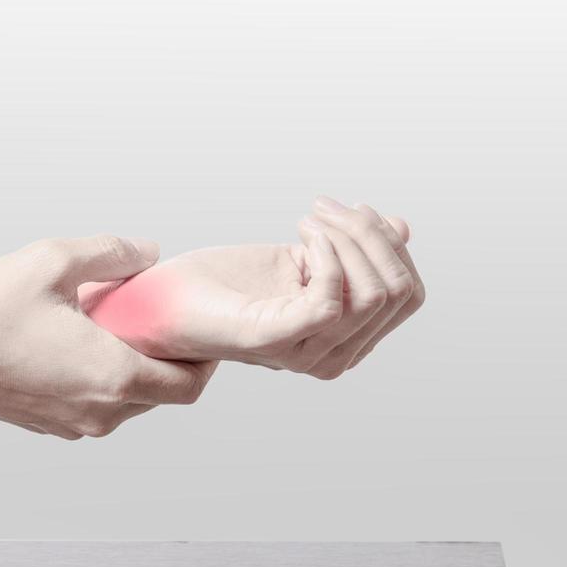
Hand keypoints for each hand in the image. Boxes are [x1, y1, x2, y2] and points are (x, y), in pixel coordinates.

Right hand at [0, 235, 216, 438]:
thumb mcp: (53, 259)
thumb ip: (113, 252)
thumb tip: (150, 252)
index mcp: (113, 376)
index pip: (190, 385)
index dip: (205, 358)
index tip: (195, 327)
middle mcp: (99, 411)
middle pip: (163, 395)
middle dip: (167, 357)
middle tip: (155, 316)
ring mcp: (71, 423)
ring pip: (128, 403)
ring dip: (132, 368)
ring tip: (112, 324)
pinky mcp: (47, 424)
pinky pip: (93, 406)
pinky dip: (99, 379)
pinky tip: (76, 341)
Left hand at [80, 200, 423, 376]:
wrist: (158, 301)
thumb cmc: (222, 283)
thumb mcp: (300, 258)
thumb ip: (352, 251)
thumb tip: (402, 226)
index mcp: (346, 340)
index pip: (408, 294)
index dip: (390, 243)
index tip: (351, 209)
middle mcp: (333, 357)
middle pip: (399, 291)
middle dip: (372, 235)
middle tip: (326, 209)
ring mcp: (304, 353)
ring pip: (374, 293)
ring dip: (348, 237)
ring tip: (310, 219)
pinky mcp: (273, 340)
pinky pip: (332, 301)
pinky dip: (326, 255)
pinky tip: (299, 235)